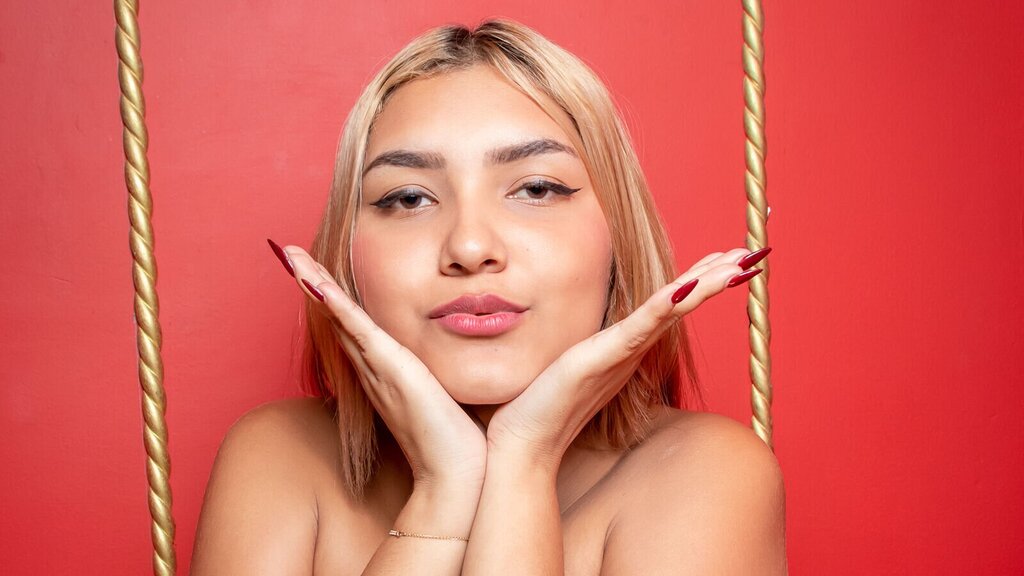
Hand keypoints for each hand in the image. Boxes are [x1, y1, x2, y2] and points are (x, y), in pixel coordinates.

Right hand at [269, 240, 487, 491]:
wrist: (453, 473)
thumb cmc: (457, 438)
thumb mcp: (448, 392)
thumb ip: (445, 371)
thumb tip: (465, 348)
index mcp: (385, 371)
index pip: (355, 324)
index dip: (334, 295)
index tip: (318, 266)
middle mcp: (373, 368)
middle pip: (337, 316)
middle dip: (313, 282)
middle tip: (290, 251)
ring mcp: (377, 367)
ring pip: (339, 317)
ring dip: (314, 283)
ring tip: (292, 254)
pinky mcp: (389, 368)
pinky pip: (356, 328)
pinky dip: (336, 303)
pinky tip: (317, 281)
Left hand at [485, 247, 769, 467]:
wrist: (525, 442)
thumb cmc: (541, 403)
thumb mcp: (569, 360)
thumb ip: (586, 345)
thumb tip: (585, 329)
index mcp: (626, 344)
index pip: (671, 302)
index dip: (701, 279)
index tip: (730, 256)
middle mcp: (631, 347)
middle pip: (682, 302)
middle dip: (718, 276)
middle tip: (754, 253)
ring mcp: (621, 352)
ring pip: (671, 309)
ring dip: (705, 285)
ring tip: (738, 263)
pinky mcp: (603, 357)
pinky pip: (639, 326)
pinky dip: (664, 305)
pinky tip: (686, 286)